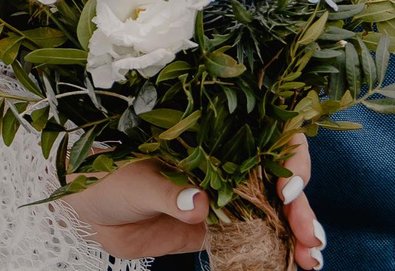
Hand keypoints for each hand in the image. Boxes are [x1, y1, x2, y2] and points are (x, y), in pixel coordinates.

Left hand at [59, 134, 323, 267]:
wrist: (83, 210)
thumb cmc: (101, 175)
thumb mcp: (130, 179)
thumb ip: (164, 191)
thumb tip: (198, 203)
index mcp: (207, 136)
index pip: (265, 136)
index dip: (287, 158)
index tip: (286, 187)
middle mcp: (222, 165)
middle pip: (277, 180)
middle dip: (301, 207)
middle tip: (309, 237)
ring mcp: (222, 198)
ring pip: (273, 212)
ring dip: (298, 232)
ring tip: (312, 256)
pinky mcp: (215, 230)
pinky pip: (255, 239)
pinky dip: (279, 251)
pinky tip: (298, 264)